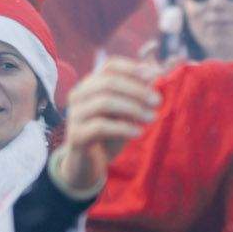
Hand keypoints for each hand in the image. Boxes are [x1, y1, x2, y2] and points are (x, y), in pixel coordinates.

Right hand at [55, 59, 160, 194]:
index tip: (155, 76)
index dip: (132, 68)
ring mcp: (75, 114)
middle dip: (137, 90)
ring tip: (152, 117)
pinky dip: (123, 127)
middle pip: (108, 82)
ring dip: (133, 108)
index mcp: (90, 85)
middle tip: (158, 101)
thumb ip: (136, 94)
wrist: (87, 165)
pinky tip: (138, 132)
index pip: (109, 66)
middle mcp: (79, 95)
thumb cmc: (109, 135)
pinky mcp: (76, 135)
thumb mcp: (125, 112)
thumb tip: (155, 72)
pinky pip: (101, 126)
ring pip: (104, 102)